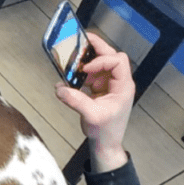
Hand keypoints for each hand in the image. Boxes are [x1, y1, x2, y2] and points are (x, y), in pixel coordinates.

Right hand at [54, 32, 134, 172]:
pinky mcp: (99, 89)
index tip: (85, 69)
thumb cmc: (106, 132)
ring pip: (101, 63)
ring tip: (73, 59)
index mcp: (123, 86)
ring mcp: (109, 85)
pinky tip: (71, 76)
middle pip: (111, 56)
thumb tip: (60, 88)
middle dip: (96, 48)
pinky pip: (91, 74)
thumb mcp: (91, 116)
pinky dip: (81, 73)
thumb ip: (76, 101)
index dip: (101, 61)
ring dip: (87, 61)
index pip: (117, 62)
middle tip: (81, 40)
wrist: (106, 144)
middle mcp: (118, 82)